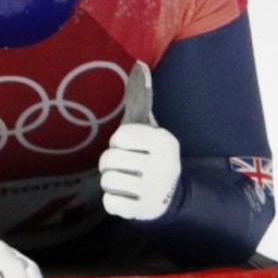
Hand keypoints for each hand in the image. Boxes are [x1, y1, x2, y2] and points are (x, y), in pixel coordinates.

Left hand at [100, 61, 180, 220]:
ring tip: (127, 181)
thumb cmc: (152, 157)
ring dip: (112, 182)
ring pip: (107, 181)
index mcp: (164, 142)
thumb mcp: (152, 132)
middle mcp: (162, 166)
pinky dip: (114, 202)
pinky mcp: (143, 212)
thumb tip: (139, 66)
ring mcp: (153, 191)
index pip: (120, 137)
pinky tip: (128, 197)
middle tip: (126, 166)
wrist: (171, 196)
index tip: (131, 147)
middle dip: (111, 163)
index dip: (119, 142)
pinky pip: (110, 204)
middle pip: (108, 160)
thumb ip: (142, 102)